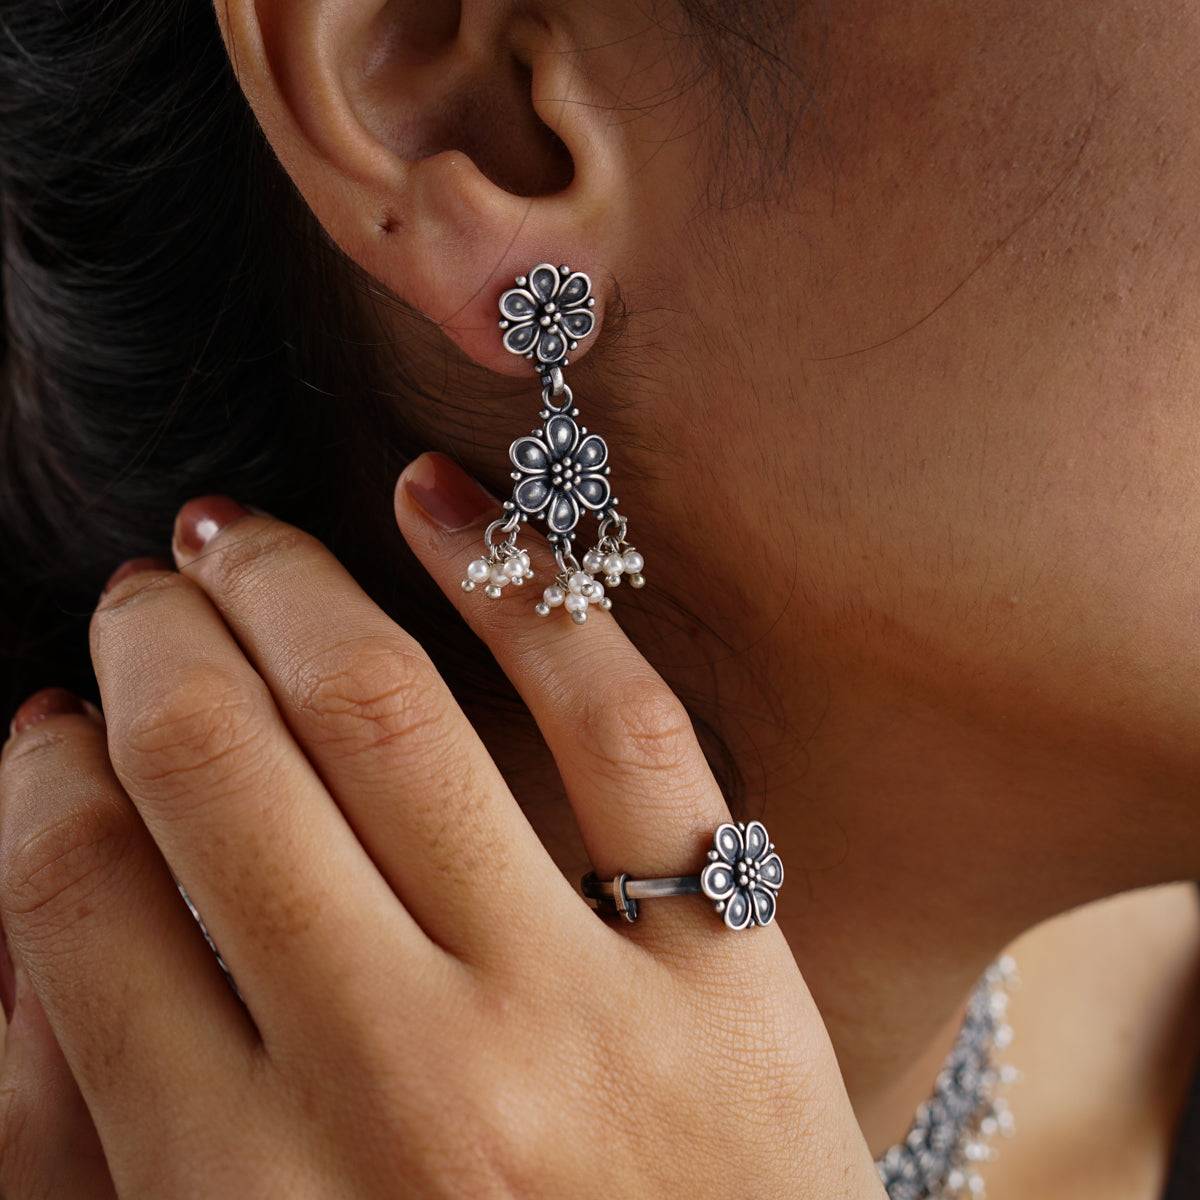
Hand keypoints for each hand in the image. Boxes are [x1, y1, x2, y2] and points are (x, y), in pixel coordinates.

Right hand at [0, 453, 881, 1197]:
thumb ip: (93, 1146)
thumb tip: (31, 921)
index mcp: (243, 1198)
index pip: (81, 909)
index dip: (41, 783)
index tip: (47, 721)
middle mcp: (403, 1085)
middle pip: (217, 776)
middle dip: (150, 651)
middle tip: (137, 594)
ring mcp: (581, 1008)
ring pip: (385, 715)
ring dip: (284, 590)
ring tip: (233, 538)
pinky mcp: (729, 959)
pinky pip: (618, 720)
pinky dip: (513, 585)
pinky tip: (429, 501)